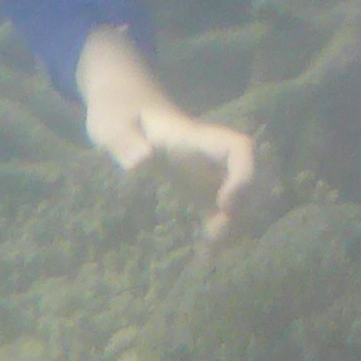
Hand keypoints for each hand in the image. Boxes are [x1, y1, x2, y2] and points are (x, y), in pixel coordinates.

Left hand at [78, 29, 272, 247]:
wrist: (122, 105)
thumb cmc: (117, 111)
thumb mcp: (111, 124)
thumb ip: (124, 142)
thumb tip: (143, 163)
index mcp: (193, 138)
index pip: (237, 149)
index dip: (244, 176)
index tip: (226, 203)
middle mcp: (208, 156)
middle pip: (249, 179)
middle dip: (244, 209)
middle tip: (215, 234)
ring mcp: (204, 172)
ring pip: (240, 198)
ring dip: (234, 224)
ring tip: (210, 250)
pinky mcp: (195, 188)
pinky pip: (219, 211)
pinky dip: (219, 232)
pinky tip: (205, 255)